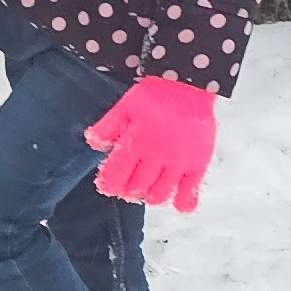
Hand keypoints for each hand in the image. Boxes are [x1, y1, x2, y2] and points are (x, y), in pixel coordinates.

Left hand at [86, 77, 216, 212]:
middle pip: (137, 187)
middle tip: (126, 186)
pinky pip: (190, 193)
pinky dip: (182, 202)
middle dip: (127, 191)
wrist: (188, 87)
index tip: (106, 186)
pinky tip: (176, 202)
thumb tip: (93, 143)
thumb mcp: (125, 106)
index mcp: (136, 141)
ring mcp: (178, 163)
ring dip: (150, 196)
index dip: (108, 184)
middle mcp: (157, 156)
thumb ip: (108, 127)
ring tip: (148, 189)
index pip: (116, 175)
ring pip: (160, 194)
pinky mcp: (197, 165)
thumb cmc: (154, 96)